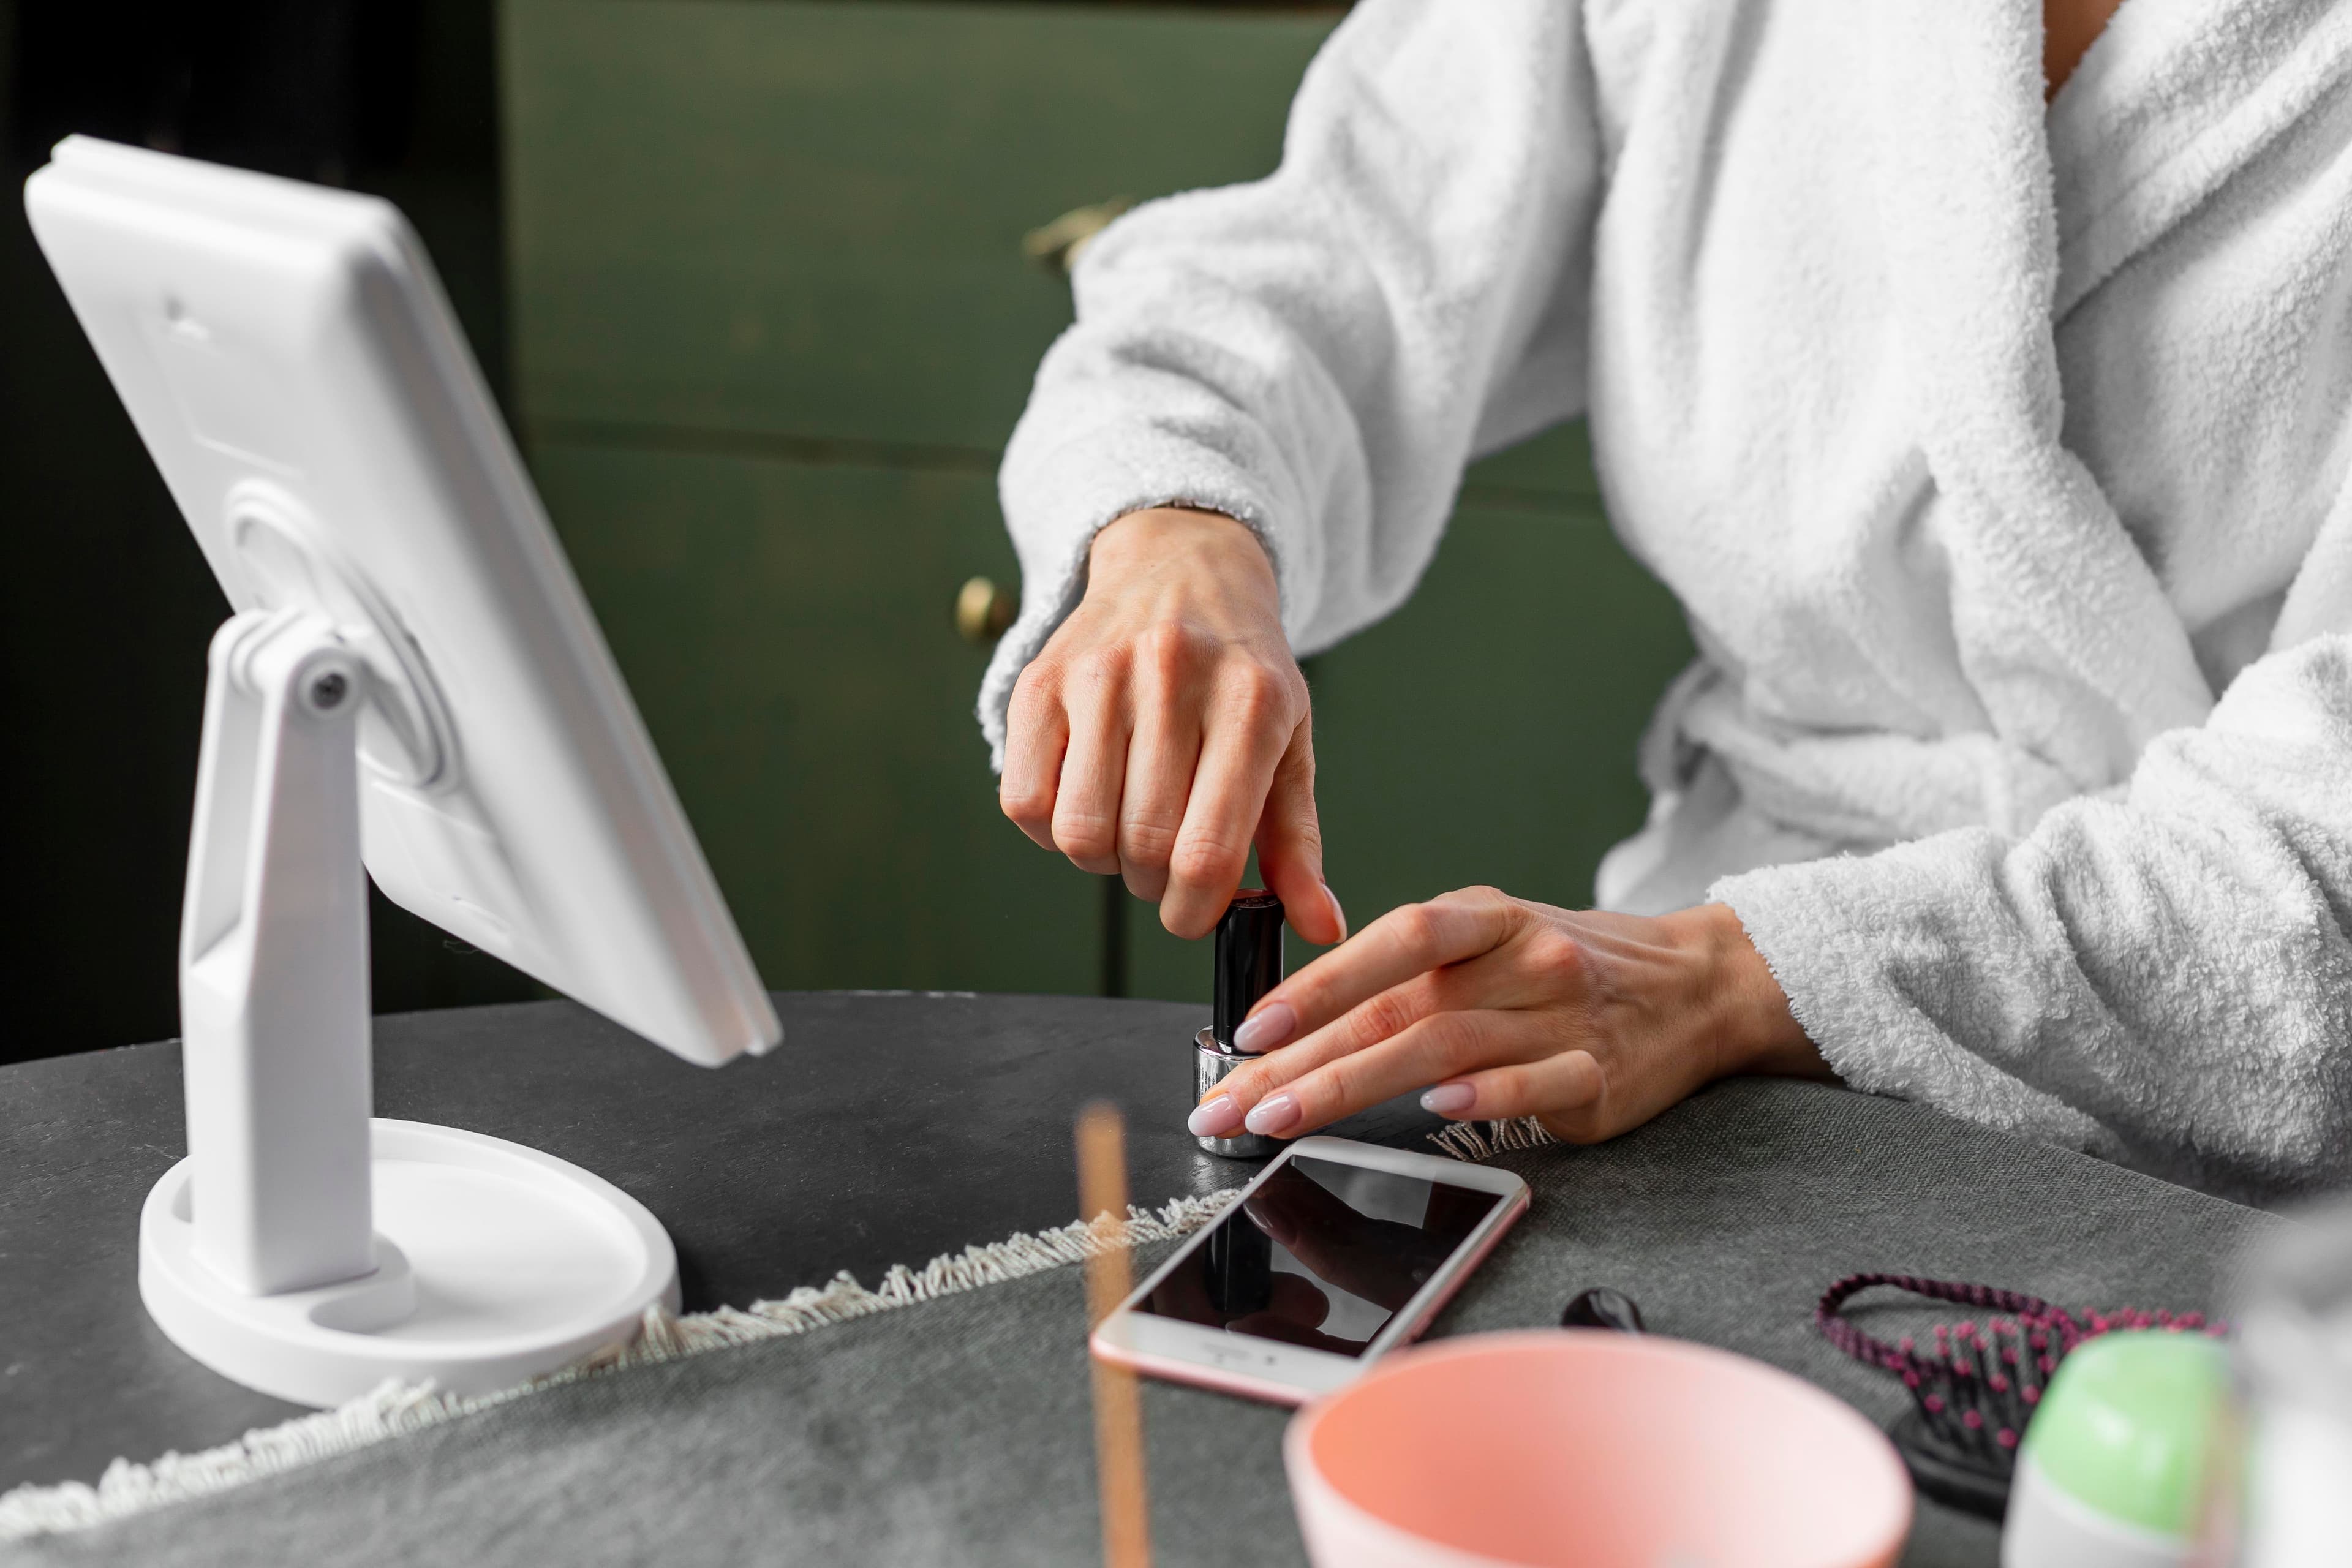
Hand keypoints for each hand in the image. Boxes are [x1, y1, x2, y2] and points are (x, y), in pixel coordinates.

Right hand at [999, 507, 1345, 941]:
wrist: (1183, 568)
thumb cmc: (1241, 671)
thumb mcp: (1289, 744)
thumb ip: (1299, 844)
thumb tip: (1322, 928)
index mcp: (1250, 702)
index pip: (1207, 850)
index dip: (1195, 910)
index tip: (1194, 913)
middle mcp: (1173, 678)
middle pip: (1143, 847)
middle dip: (1154, 884)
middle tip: (1165, 863)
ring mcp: (1099, 674)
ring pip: (1081, 832)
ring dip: (1103, 859)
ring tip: (1127, 829)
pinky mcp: (1039, 681)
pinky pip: (1024, 801)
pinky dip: (1050, 828)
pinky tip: (1084, 800)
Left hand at [1186, 889, 1827, 1143]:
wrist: (1698, 986)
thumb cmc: (1572, 966)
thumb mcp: (1495, 940)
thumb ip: (1413, 974)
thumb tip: (1301, 1028)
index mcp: (1487, 917)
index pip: (1390, 942)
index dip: (1314, 984)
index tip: (1249, 1031)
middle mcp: (1520, 959)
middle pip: (1395, 1008)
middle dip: (1300, 1060)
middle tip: (1233, 1102)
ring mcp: (1562, 1015)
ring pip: (1444, 1047)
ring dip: (1353, 1086)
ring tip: (1285, 1118)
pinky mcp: (1599, 1074)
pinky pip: (1536, 1082)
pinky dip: (1486, 1095)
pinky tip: (1437, 1109)